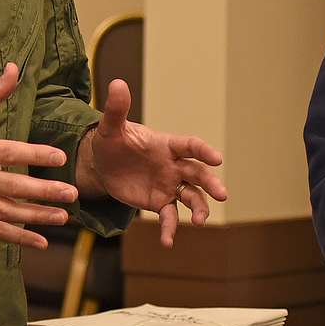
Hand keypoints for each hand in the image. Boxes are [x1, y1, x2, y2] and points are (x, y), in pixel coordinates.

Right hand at [0, 63, 78, 248]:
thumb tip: (15, 66)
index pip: (8, 153)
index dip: (34, 154)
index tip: (60, 157)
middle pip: (12, 187)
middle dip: (43, 192)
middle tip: (72, 194)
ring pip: (6, 212)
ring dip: (36, 217)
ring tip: (63, 217)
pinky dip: (17, 237)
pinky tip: (40, 242)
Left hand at [76, 78, 227, 246]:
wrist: (102, 164)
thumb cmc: (111, 141)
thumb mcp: (110, 128)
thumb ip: (117, 109)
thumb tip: (117, 83)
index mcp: (166, 144)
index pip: (189, 145)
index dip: (203, 150)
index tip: (217, 158)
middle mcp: (173, 165)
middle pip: (198, 174)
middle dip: (211, 183)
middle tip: (222, 195)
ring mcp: (169, 185)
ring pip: (191, 197)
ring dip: (199, 208)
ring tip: (200, 222)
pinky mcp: (159, 202)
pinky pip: (169, 216)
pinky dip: (170, 229)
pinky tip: (168, 242)